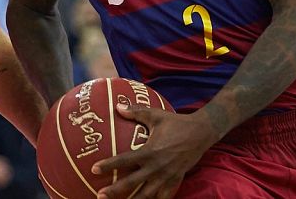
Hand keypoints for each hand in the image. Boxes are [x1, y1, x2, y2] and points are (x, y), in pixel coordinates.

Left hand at [92, 103, 219, 198]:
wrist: (201, 133)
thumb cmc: (176, 122)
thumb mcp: (156, 115)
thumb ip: (136, 111)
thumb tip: (117, 106)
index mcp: (150, 151)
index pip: (125, 160)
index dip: (108, 165)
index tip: (94, 169)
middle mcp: (157, 167)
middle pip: (132, 183)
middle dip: (115, 191)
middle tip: (100, 195)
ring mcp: (167, 177)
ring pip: (147, 194)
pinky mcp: (176, 181)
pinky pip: (164, 196)